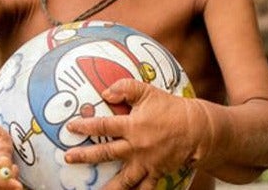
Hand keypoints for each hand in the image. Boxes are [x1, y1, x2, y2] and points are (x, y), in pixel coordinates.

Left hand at [64, 79, 211, 189]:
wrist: (198, 129)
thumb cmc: (170, 108)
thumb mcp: (147, 92)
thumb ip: (124, 88)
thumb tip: (104, 92)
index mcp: (133, 126)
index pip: (103, 126)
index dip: (85, 126)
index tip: (71, 127)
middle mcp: (137, 146)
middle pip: (106, 153)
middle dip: (85, 156)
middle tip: (69, 158)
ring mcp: (147, 162)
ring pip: (124, 178)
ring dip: (109, 187)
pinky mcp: (157, 172)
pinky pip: (145, 188)